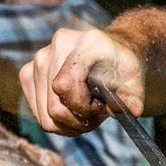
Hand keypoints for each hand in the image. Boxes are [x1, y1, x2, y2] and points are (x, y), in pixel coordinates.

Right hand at [19, 28, 143, 134]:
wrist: (112, 52)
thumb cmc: (123, 69)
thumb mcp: (136, 84)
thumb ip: (133, 100)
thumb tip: (124, 110)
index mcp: (86, 42)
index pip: (65, 86)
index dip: (82, 107)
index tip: (101, 107)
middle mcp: (59, 44)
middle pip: (54, 106)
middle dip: (77, 120)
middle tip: (95, 114)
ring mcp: (41, 57)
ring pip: (44, 114)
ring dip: (67, 123)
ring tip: (85, 111)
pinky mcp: (29, 71)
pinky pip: (37, 112)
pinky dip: (55, 120)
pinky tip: (71, 110)